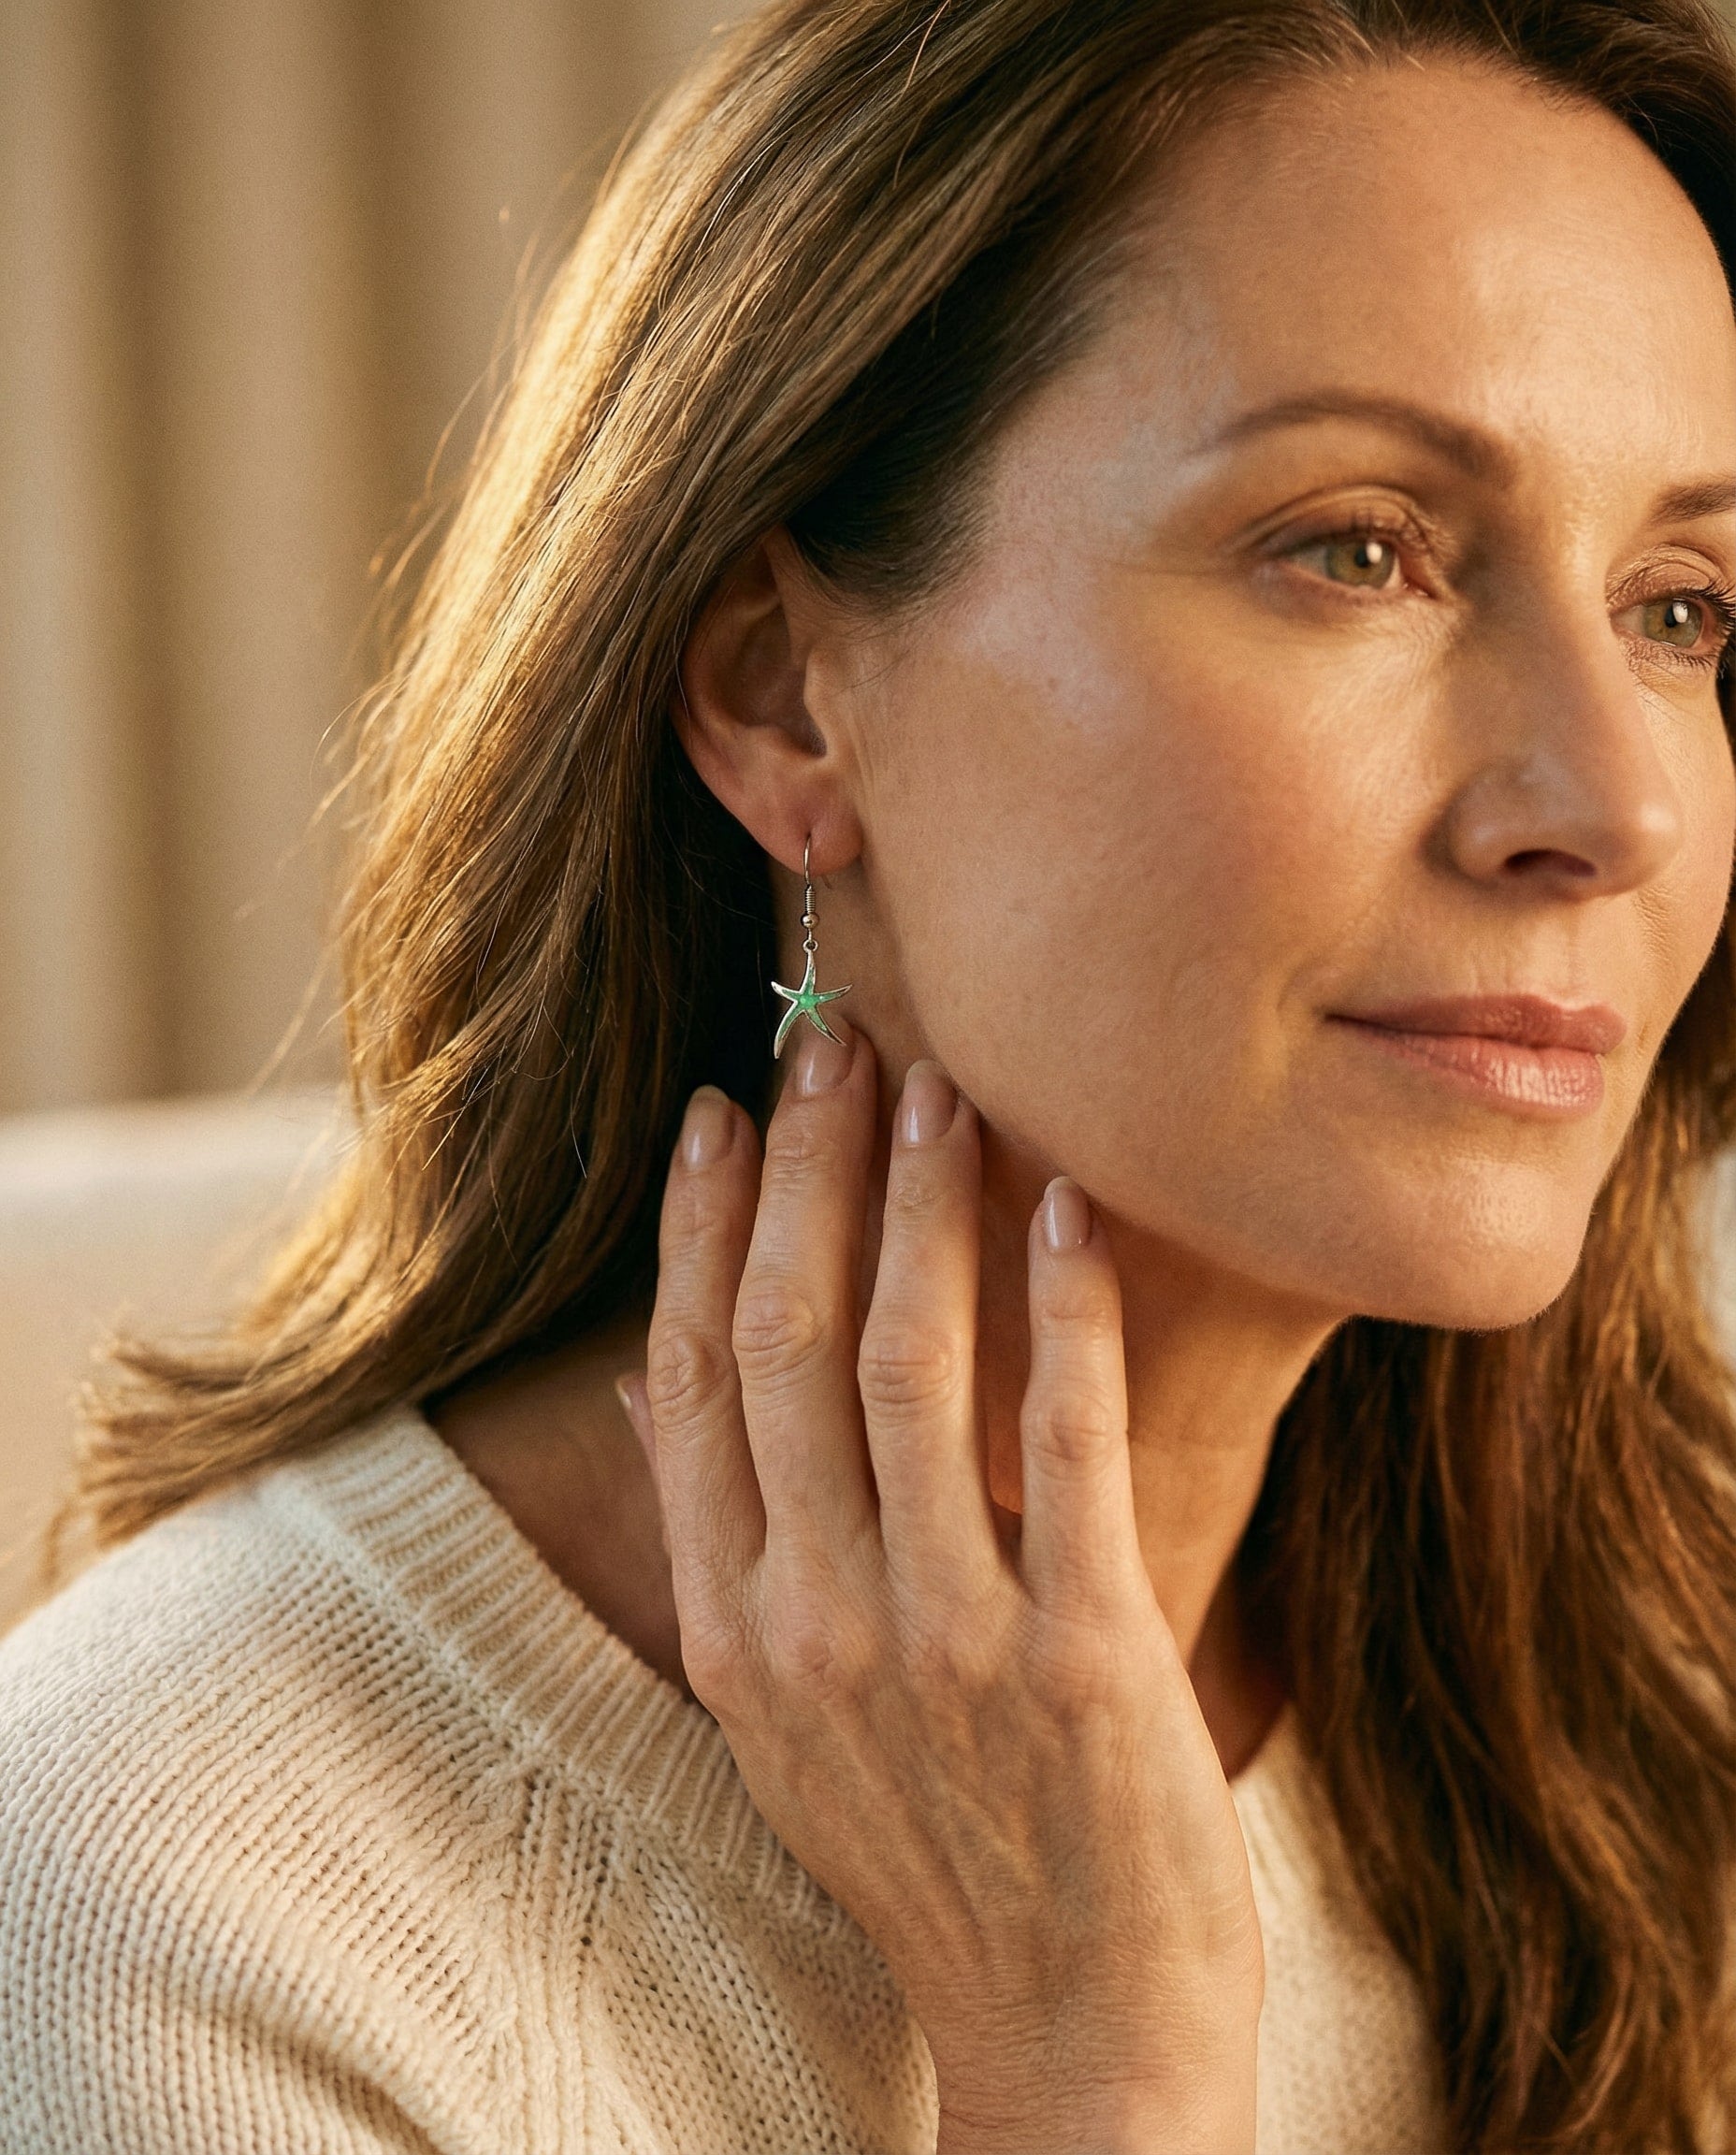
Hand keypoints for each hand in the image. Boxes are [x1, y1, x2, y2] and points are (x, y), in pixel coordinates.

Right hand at [636, 1018, 1262, 2154]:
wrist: (1073, 2044)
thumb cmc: (944, 1861)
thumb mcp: (790, 1725)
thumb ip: (740, 1558)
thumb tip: (660, 1391)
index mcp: (739, 1632)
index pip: (694, 1381)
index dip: (702, 1231)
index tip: (720, 1114)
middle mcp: (816, 1624)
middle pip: (788, 1341)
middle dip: (808, 1173)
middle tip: (835, 1047)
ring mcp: (945, 1643)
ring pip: (909, 1366)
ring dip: (922, 1208)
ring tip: (944, 1093)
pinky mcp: (1081, 1658)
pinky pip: (1068, 1442)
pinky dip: (1065, 1313)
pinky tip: (1071, 1215)